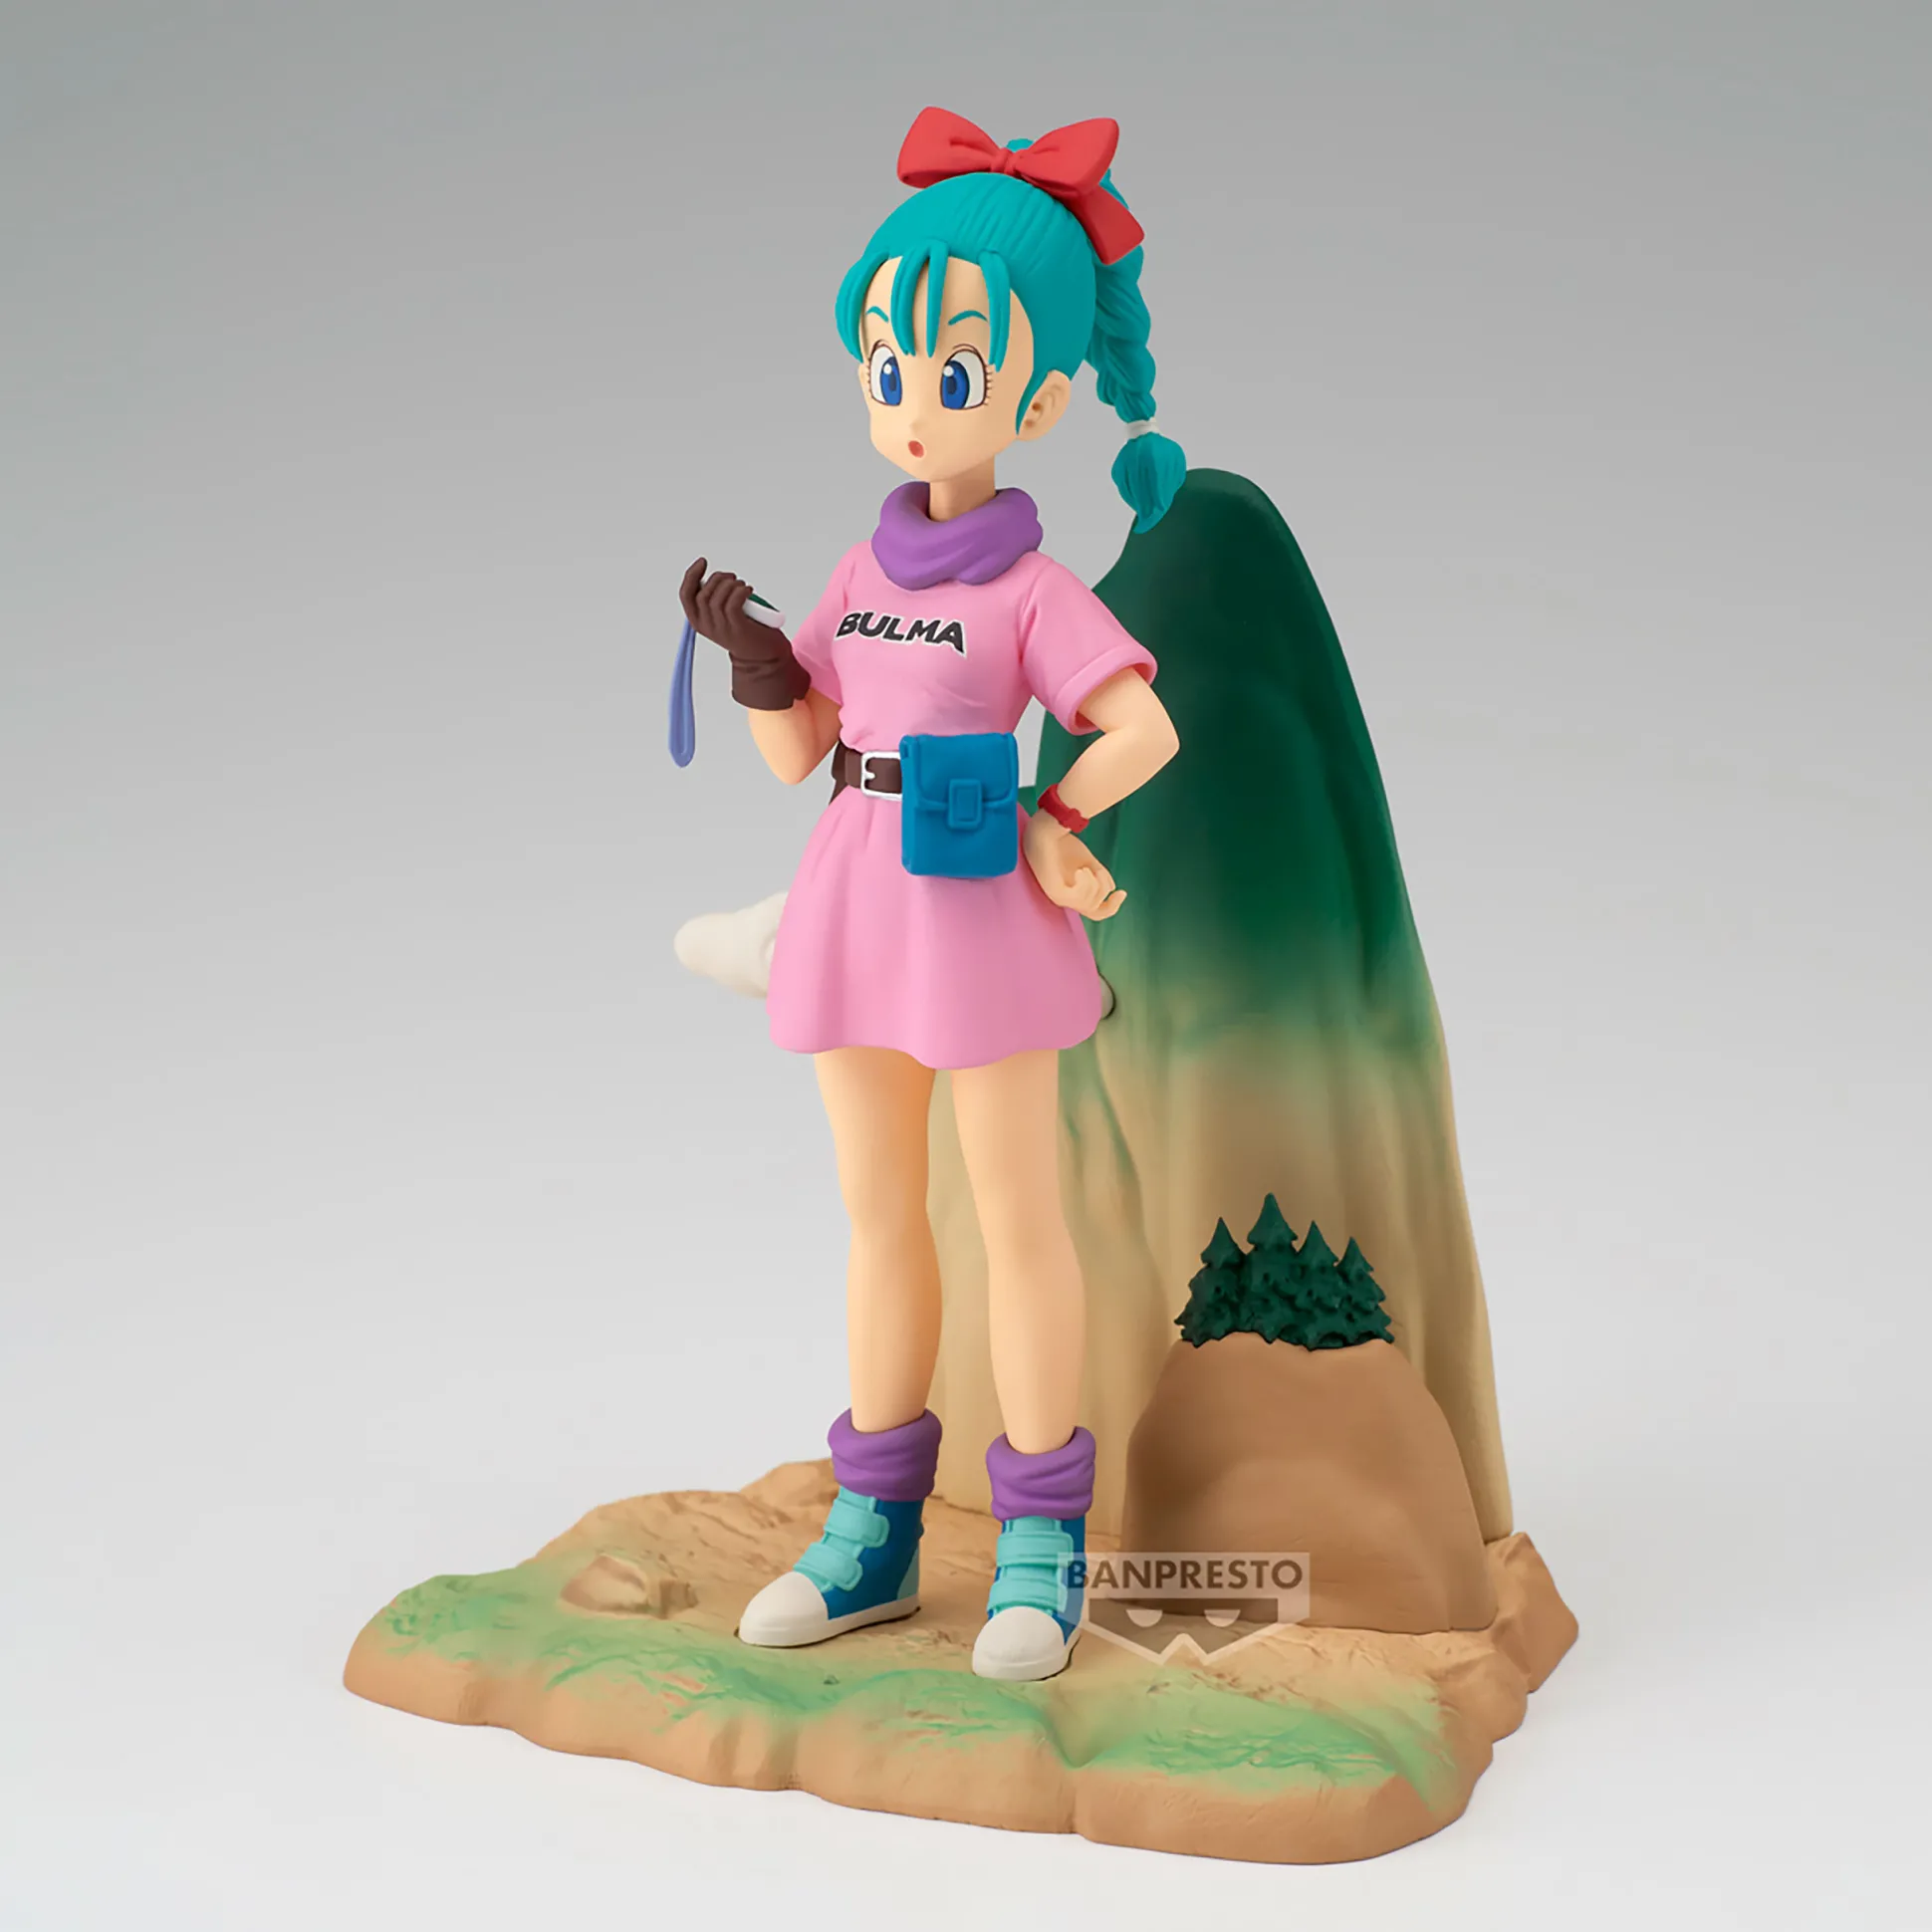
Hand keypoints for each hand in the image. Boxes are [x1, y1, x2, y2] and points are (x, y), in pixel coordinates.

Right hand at [679, 557, 809, 709]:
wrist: (764, 656)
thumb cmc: (745, 630)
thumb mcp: (724, 614)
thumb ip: (715, 599)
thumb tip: (716, 578)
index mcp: (698, 621)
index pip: (686, 594)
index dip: (691, 574)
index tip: (703, 561)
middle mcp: (706, 626)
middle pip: (703, 593)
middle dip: (718, 578)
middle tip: (733, 578)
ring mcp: (721, 629)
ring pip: (718, 597)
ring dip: (731, 584)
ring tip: (742, 585)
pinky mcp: (737, 629)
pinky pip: (733, 603)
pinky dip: (741, 591)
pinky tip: (748, 590)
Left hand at [1023, 810, 1125, 920]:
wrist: (1046, 831)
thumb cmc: (1063, 844)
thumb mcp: (1088, 861)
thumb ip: (1100, 875)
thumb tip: (1113, 888)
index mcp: (1072, 893)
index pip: (1095, 912)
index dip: (1112, 906)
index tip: (1122, 892)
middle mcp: (1065, 900)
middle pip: (1096, 911)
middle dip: (1103, 890)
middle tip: (1100, 871)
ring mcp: (1058, 898)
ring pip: (1090, 904)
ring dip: (1095, 884)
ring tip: (1086, 868)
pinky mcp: (1054, 892)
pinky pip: (1079, 899)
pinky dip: (1085, 885)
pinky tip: (1081, 871)